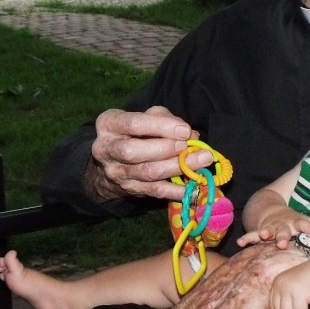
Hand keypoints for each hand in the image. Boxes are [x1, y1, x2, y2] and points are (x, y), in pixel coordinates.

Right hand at [85, 106, 212, 202]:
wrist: (112, 162)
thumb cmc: (134, 132)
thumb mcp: (144, 117)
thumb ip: (165, 119)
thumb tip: (190, 134)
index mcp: (109, 124)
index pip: (133, 124)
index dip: (161, 127)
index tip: (184, 130)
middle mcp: (107, 150)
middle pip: (134, 151)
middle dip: (166, 148)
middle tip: (189, 146)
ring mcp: (118, 173)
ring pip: (148, 172)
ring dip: (178, 167)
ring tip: (201, 161)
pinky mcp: (131, 189)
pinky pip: (156, 191)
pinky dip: (176, 190)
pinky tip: (194, 186)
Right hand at [237, 213, 309, 249]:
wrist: (274, 211)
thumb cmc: (295, 223)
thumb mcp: (309, 223)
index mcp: (298, 223)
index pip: (305, 225)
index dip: (309, 229)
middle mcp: (284, 225)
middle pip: (284, 230)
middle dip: (283, 236)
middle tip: (282, 242)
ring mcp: (271, 227)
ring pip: (268, 231)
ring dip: (265, 234)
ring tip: (263, 237)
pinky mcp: (260, 231)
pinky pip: (252, 235)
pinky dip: (247, 238)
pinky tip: (240, 243)